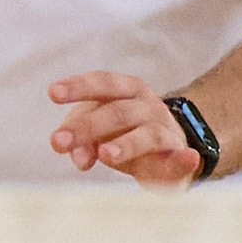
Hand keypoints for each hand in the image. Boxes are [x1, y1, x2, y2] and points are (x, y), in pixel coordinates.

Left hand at [47, 74, 203, 186]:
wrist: (174, 145)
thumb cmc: (128, 131)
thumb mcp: (102, 128)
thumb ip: (84, 139)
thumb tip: (80, 159)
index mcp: (127, 90)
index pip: (102, 83)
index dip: (78, 86)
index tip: (53, 92)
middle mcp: (146, 105)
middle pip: (115, 111)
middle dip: (86, 127)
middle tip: (57, 142)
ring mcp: (163, 129)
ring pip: (144, 134)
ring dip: (125, 144)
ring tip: (105, 155)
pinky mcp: (177, 156)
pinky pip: (181, 157)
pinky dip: (185, 159)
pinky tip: (188, 159)